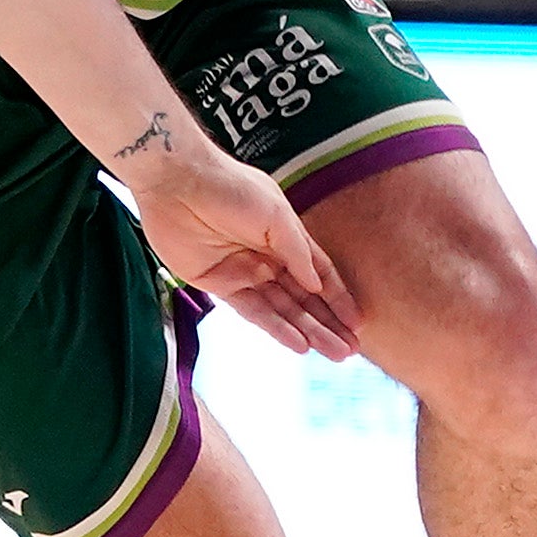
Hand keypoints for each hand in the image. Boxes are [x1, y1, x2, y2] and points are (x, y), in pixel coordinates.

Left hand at [117, 135, 361, 359]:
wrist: (179, 183)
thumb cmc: (230, 188)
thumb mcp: (276, 215)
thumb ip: (297, 251)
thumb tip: (317, 284)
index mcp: (285, 235)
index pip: (318, 272)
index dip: (337, 297)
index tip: (357, 321)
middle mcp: (268, 257)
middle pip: (303, 297)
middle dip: (328, 323)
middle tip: (350, 349)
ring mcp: (244, 273)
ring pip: (283, 309)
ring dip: (309, 331)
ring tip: (334, 353)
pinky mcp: (219, 285)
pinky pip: (253, 312)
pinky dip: (277, 329)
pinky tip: (299, 344)